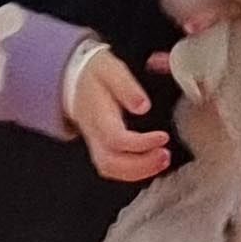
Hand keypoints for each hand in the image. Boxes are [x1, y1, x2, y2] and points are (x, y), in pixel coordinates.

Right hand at [67, 49, 171, 184]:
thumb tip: (143, 106)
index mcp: (97, 113)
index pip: (115, 138)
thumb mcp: (109, 69)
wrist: (75, 80)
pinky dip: (134, 172)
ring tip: (163, 160)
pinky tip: (152, 164)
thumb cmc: (95, 74)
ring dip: (139, 171)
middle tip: (165, 155)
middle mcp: (94, 133)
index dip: (141, 143)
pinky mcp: (101, 148)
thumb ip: (126, 86)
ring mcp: (95, 143)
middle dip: (140, 165)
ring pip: (110, 169)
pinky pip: (113, 169)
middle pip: (110, 162)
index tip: (163, 137)